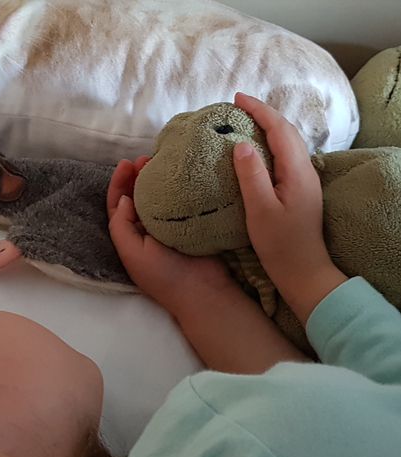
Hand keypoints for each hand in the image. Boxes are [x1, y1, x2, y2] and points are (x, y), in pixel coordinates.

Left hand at [107, 156, 232, 314]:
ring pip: (158, 197)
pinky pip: (179, 201)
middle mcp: (146, 230)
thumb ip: (121, 226)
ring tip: (162, 161)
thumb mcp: (132, 252)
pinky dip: (177, 188)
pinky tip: (182, 176)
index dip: (119, 183)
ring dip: (157, 179)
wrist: (202, 290)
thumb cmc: (164, 275)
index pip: (118, 205)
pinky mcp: (189, 225)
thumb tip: (124, 197)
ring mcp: (169, 227)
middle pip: (138, 197)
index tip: (126, 163)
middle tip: (146, 158)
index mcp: (130, 237)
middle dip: (138, 176)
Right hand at [232, 93, 346, 321]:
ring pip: (288, 143)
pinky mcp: (300, 189)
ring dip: (268, 127)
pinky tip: (258, 149)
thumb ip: (251, 175)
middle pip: (287, 131)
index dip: (259, 110)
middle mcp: (305, 170)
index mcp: (297, 171)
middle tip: (238, 106)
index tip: (237, 99)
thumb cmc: (279, 243)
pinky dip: (271, 143)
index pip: (279, 130)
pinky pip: (286, 155)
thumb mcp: (260, 210)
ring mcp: (305, 179)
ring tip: (246, 121)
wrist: (303, 269)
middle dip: (264, 114)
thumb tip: (242, 144)